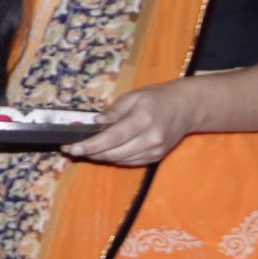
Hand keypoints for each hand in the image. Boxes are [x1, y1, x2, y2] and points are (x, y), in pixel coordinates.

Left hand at [64, 80, 200, 166]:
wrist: (186, 108)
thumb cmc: (156, 98)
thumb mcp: (133, 96)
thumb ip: (113, 111)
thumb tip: (95, 122)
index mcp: (143, 120)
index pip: (113, 137)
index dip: (91, 145)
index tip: (72, 148)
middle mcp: (150, 139)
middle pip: (114, 152)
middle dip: (90, 152)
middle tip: (71, 149)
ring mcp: (155, 151)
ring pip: (120, 160)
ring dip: (100, 156)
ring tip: (84, 149)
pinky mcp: (156, 158)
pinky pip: (129, 162)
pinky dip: (114, 158)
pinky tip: (104, 151)